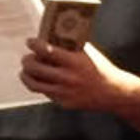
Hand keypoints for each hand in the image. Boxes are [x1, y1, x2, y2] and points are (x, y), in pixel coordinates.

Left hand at [19, 38, 134, 114]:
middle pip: (35, 68)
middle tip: (27, 57)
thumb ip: (70, 46)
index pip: (46, 50)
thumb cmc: (100, 68)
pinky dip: (40, 85)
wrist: (114, 93)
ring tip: (25, 71)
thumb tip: (50, 37)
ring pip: (34, 84)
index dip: (34, 45)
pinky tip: (41, 80)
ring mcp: (65, 93)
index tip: (30, 42)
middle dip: (27, 61)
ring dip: (26, 75)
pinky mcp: (64, 103)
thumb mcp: (89, 53)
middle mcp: (68, 78)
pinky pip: (45, 93)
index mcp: (75, 62)